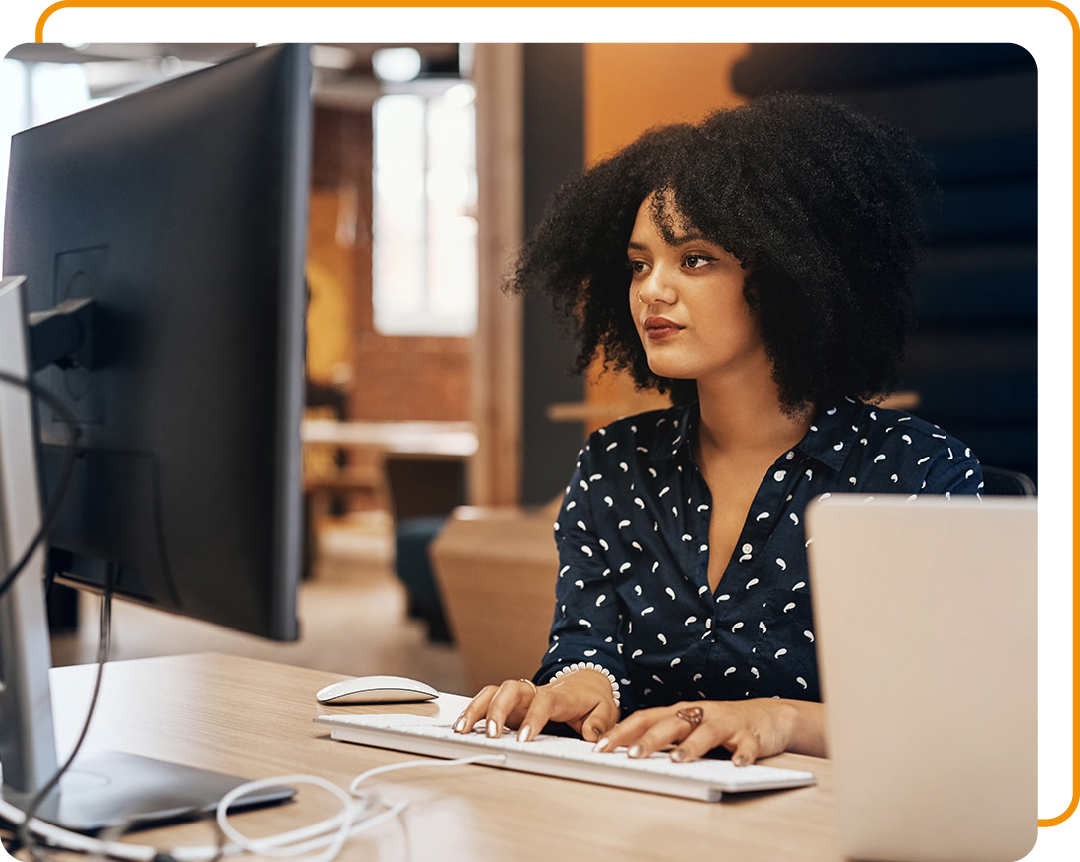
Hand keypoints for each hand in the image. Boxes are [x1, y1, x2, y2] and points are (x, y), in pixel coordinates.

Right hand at [454, 670, 619, 743]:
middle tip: (491, 735)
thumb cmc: (594, 698)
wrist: (586, 682)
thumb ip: (600, 723)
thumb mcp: (606, 710)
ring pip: (493, 693)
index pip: (543, 701)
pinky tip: (462, 727)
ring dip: (476, 709)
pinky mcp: (511, 705)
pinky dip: (473, 712)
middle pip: (509, 689)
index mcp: (559, 695)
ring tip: (462, 730)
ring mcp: (521, 698)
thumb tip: (591, 736)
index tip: (525, 739)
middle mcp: (535, 692)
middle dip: (496, 710)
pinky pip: (488, 702)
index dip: (533, 718)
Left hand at [594, 698, 823, 765]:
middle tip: (631, 756)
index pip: (645, 718)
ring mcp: (726, 723)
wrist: (768, 716)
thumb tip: (626, 753)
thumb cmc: (720, 725)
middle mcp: (700, 714)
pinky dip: (743, 755)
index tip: (600, 748)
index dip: (622, 732)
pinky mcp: (751, 735)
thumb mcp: (688, 727)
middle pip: (671, 723)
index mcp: (680, 712)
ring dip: (692, 746)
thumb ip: (664, 737)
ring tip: (678, 760)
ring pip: (706, 732)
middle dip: (650, 740)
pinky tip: (737, 765)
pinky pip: (748, 746)